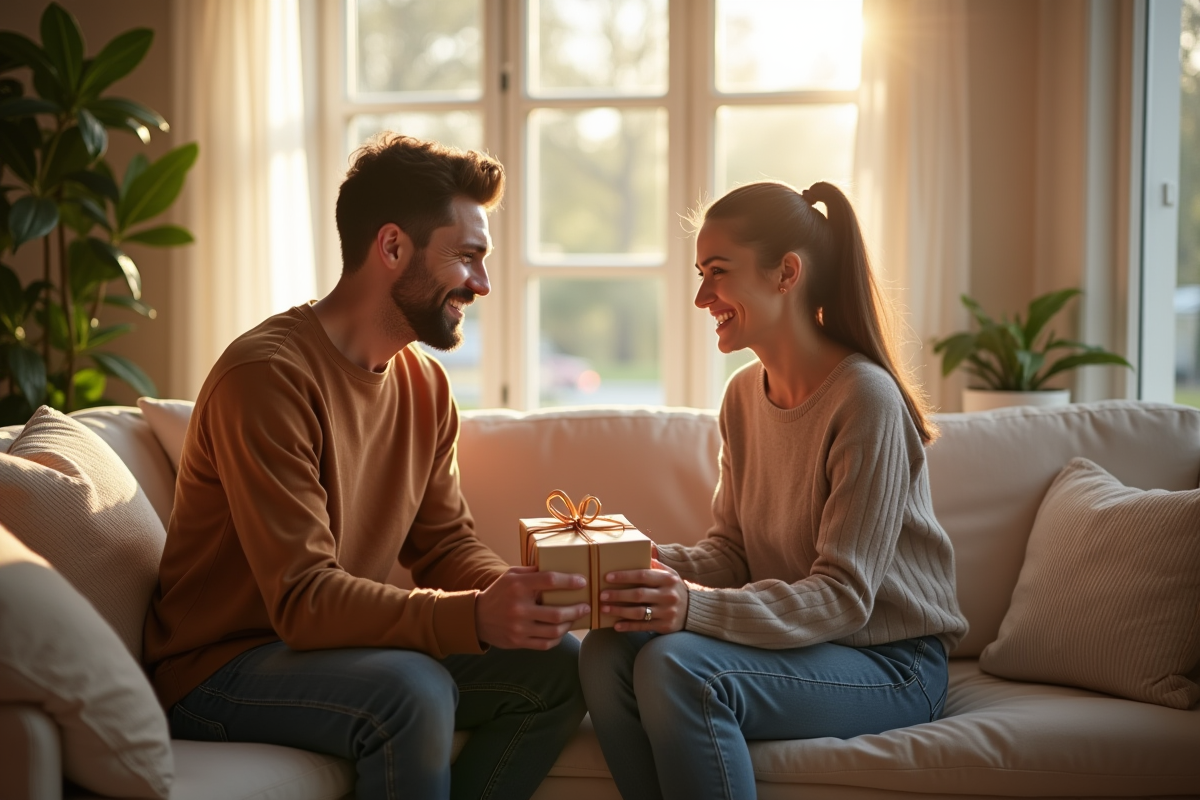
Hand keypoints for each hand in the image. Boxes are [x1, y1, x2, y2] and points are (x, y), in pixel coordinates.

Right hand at [475, 565, 589, 649]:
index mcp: (518, 586)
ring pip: (554, 630)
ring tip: (576, 618)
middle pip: (556, 612)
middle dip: (576, 610)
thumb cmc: (500, 592)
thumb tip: (557, 567)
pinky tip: (562, 631)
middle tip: (586, 606)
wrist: (477, 617)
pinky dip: (558, 638)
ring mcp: (519, 627)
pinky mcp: (518, 641)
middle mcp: (519, 607)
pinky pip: (545, 644)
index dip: (569, 581)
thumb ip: (532, 571)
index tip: (582, 582)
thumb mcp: (511, 575)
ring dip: (569, 624)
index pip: (549, 581)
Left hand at [599, 549, 688, 633]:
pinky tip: (616, 625)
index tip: (608, 577)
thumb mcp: (669, 573)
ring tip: (604, 609)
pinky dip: (629, 626)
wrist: (693, 610)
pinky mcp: (665, 626)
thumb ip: (655, 564)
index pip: (643, 575)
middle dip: (618, 595)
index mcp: (667, 579)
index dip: (624, 576)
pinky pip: (644, 626)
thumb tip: (643, 548)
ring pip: (639, 612)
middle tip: (602, 595)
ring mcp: (667, 612)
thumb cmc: (674, 588)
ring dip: (620, 611)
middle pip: (638, 595)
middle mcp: (668, 595)